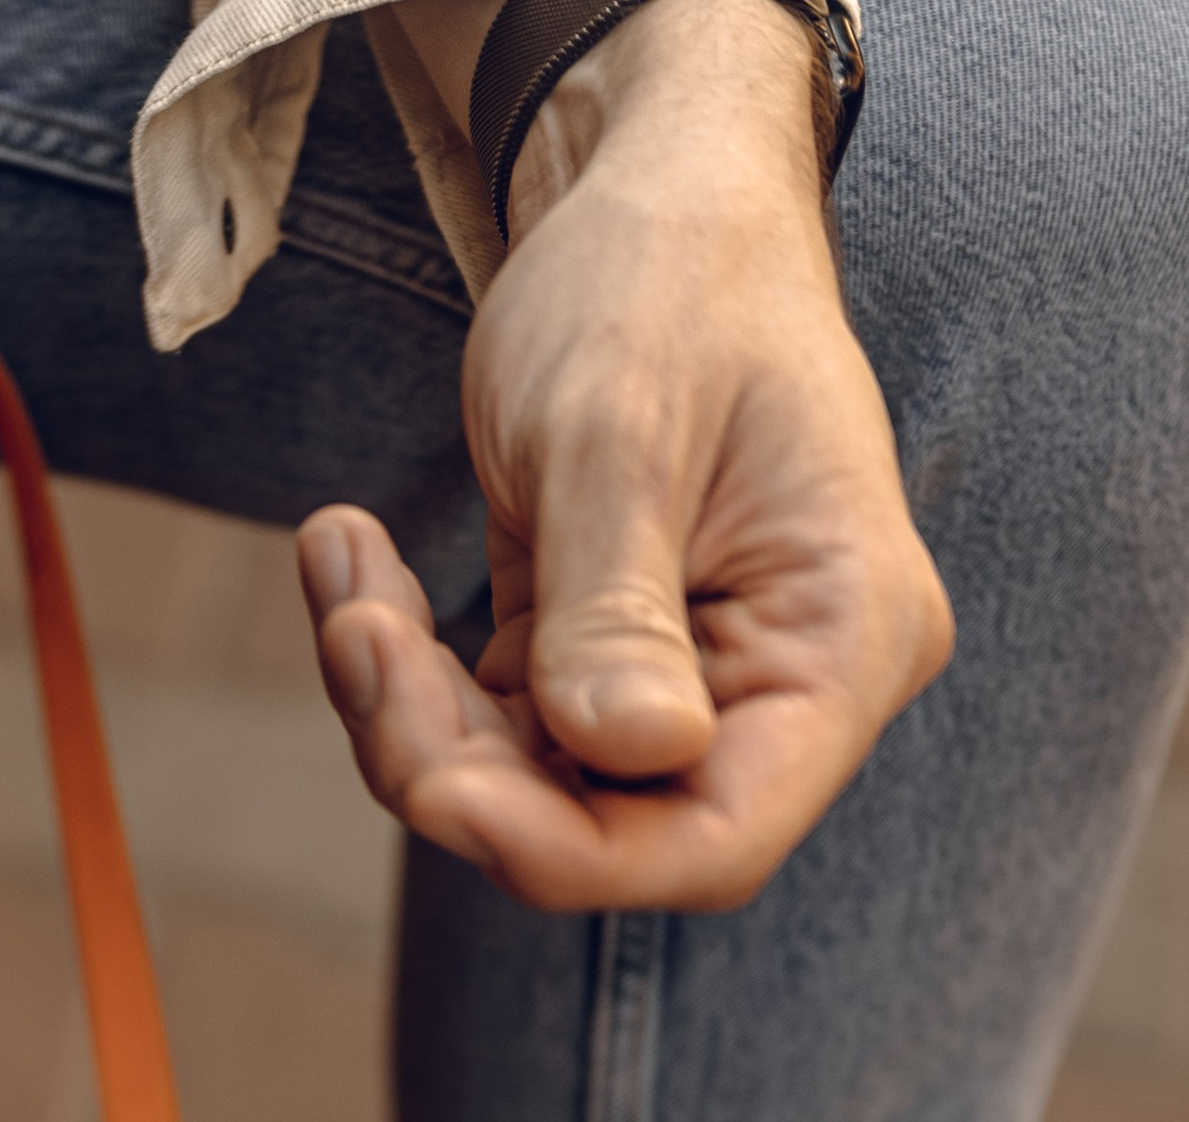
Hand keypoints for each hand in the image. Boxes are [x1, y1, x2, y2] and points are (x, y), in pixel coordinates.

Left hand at [296, 0, 951, 910]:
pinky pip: (496, 730)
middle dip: (456, 762)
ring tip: (345, 564)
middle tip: (356, 630)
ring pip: (530, 789)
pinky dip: (410, 674)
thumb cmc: (665, 281)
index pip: (719, 837)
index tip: (437, 789)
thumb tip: (624, 754)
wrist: (654, 203)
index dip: (572, 851)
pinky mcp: (606, 671)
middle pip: (608, 828)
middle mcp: (783, 692)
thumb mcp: (622, 430)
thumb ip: (618, 605)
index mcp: (843, 642)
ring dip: (408, 712)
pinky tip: (353, 562)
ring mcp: (696, 689)